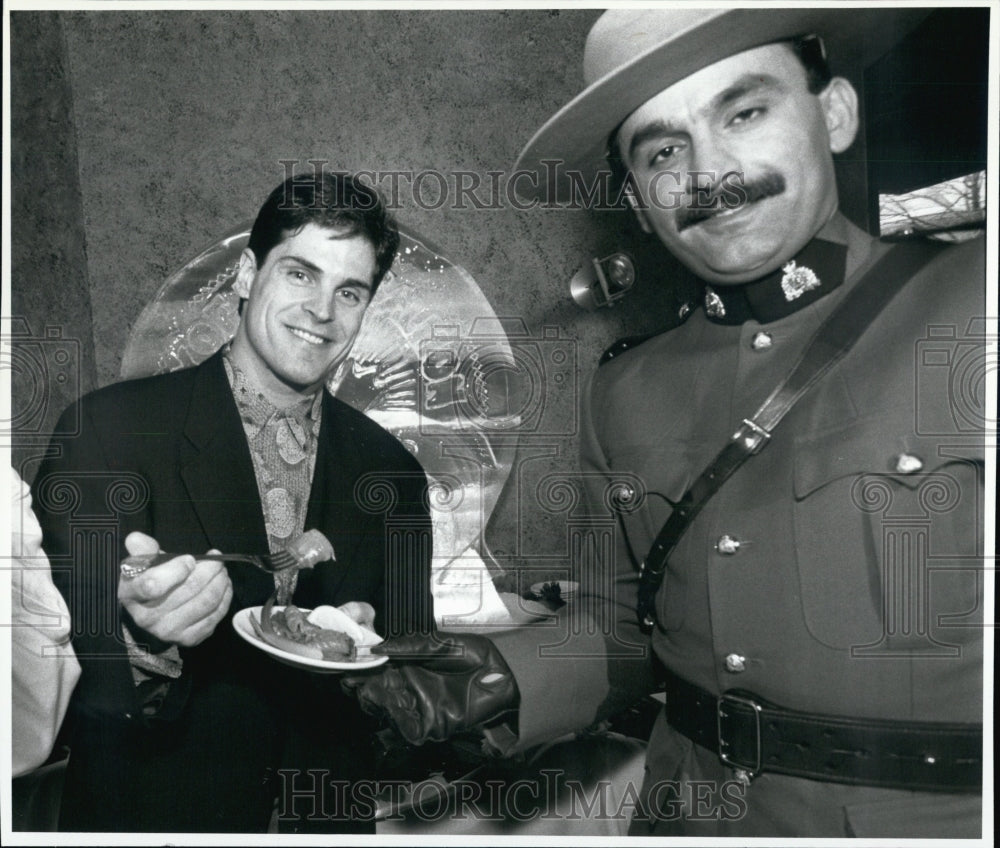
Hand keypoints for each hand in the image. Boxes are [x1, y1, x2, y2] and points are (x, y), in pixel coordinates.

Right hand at [118, 531, 232, 647]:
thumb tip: (135, 538)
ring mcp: (168, 631)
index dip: (177, 569)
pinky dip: (225, 597)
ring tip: (222, 571)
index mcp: (131, 594)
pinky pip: (215, 616)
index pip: (153, 584)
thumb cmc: (149, 579)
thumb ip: (142, 548)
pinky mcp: (188, 639)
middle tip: (217, 560)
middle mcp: (147, 618)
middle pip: (189, 589)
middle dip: (210, 569)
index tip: (190, 559)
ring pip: (206, 601)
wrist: (152, 611)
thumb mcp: (143, 562)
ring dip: (220, 581)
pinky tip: (224, 586)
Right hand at [347, 632, 518, 744]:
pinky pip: (408, 728)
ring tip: (373, 691)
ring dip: (378, 701)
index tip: (350, 663)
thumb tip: (379, 647)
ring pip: (387, 709)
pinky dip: (399, 722)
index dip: (363, 667)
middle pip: (376, 691)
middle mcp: (409, 686)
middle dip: (365, 686)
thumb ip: (411, 646)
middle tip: (357, 679)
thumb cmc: (476, 656)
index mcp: (408, 664)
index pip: (377, 668)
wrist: (503, 675)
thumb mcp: (441, 644)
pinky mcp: (430, 724)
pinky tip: (395, 709)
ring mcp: (418, 706)